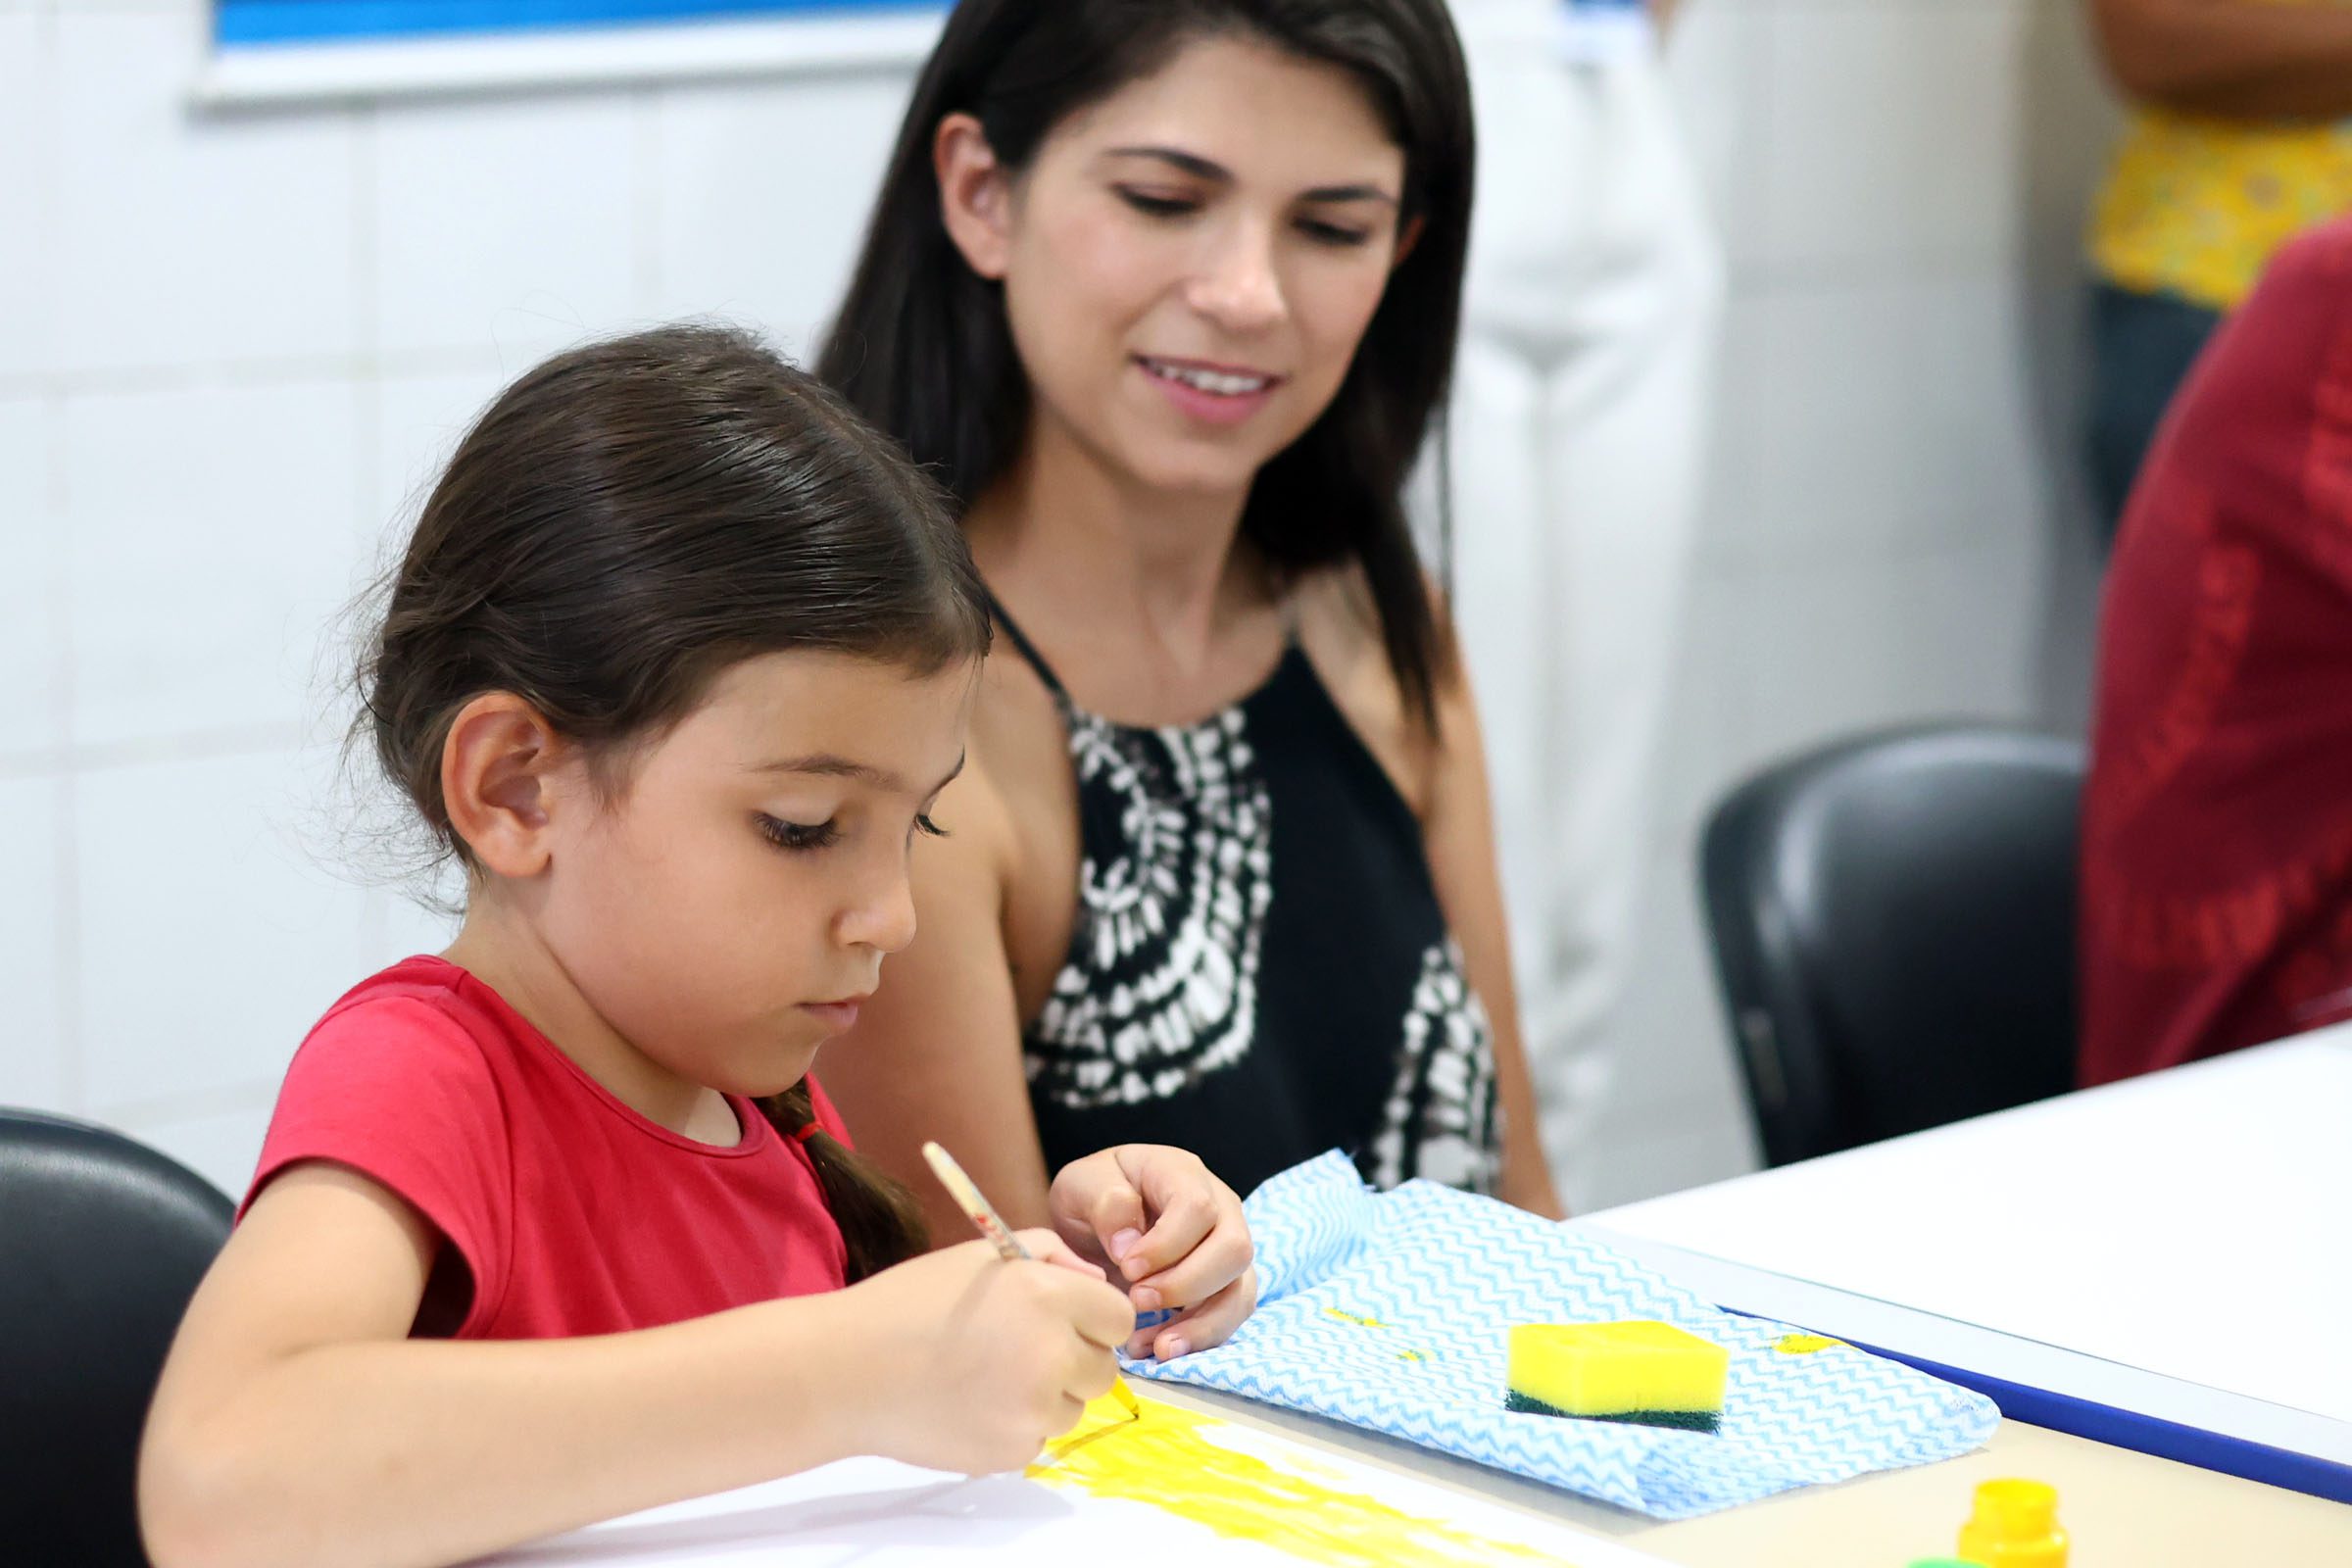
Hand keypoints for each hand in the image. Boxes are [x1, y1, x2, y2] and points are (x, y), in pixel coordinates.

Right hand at [844, 1232, 1132, 1474]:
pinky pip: (1037, 1439)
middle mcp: (1052, 1354)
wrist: (847, 1370)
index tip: (1067, 1322)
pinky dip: (1014, 1427)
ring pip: (1073, 1408)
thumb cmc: (911, 1303)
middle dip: (1076, 1360)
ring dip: (1046, 1396)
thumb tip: (1095, 1281)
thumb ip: (1048, 1255)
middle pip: (1105, 1370)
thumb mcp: (980, 1257)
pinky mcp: (1012, 1451)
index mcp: (1048, 1297)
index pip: (1119, 1318)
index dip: (1095, 1319)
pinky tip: (971, 1405)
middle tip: (1024, 1351)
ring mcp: (1033, 1410)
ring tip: (988, 1377)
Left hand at [1048, 1145, 1256, 1361]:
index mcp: (1181, 1172)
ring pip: (1241, 1289)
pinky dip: (1199, 1339)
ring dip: (1202, 1325)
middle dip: (1186, 1284)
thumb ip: (1104, 1203)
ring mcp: (1227, 1246)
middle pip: (1234, 1248)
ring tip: (1157, 1348)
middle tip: (1137, 1301)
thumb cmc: (1093, 1196)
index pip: (1197, 1207)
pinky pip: (1230, 1316)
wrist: (1098, 1218)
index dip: (1166, 1244)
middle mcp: (1219, 1206)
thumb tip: (1130, 1245)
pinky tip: (1157, 1349)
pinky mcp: (1225, 1283)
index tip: (1127, 1268)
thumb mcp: (1081, 1184)